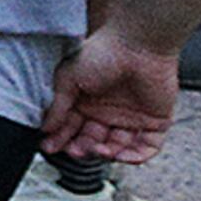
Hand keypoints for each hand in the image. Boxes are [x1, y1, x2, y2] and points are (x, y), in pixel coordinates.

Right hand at [39, 25, 180, 165]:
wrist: (137, 44)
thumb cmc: (101, 53)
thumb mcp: (68, 78)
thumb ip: (57, 106)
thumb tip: (45, 128)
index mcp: (86, 102)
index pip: (71, 129)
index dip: (60, 139)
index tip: (50, 147)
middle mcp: (107, 112)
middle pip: (92, 141)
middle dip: (83, 149)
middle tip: (76, 150)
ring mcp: (131, 118)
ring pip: (117, 147)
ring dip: (106, 154)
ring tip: (99, 149)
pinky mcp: (155, 121)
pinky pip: (147, 146)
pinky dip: (136, 156)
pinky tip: (121, 156)